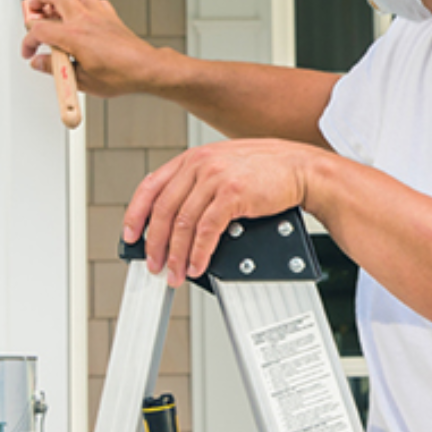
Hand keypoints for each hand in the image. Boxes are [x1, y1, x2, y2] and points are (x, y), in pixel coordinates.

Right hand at [22, 0, 160, 98]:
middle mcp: (85, 19)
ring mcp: (99, 14)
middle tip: (31, 9)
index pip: (40, 30)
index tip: (29, 51)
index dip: (28, 41)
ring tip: (53, 0)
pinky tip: (80, 9)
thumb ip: (56, 69)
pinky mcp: (110, 16)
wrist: (146, 69)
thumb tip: (40, 63)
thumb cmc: (120, 76)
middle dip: (38, 0)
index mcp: (74, 36)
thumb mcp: (81, 80)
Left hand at [122, 140, 318, 286]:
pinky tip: (197, 265)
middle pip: (163, 210)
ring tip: (175, 272)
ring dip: (176, 254)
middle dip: (154, 243)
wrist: (301, 168)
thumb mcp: (223, 166)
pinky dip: (198, 253)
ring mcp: (215, 178)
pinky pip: (206, 230)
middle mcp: (199, 164)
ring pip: (182, 223)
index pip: (151, 186)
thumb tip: (174, 221)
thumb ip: (197, 185)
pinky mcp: (233, 194)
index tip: (130, 235)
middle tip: (154, 265)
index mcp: (192, 158)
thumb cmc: (266, 170)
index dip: (136, 214)